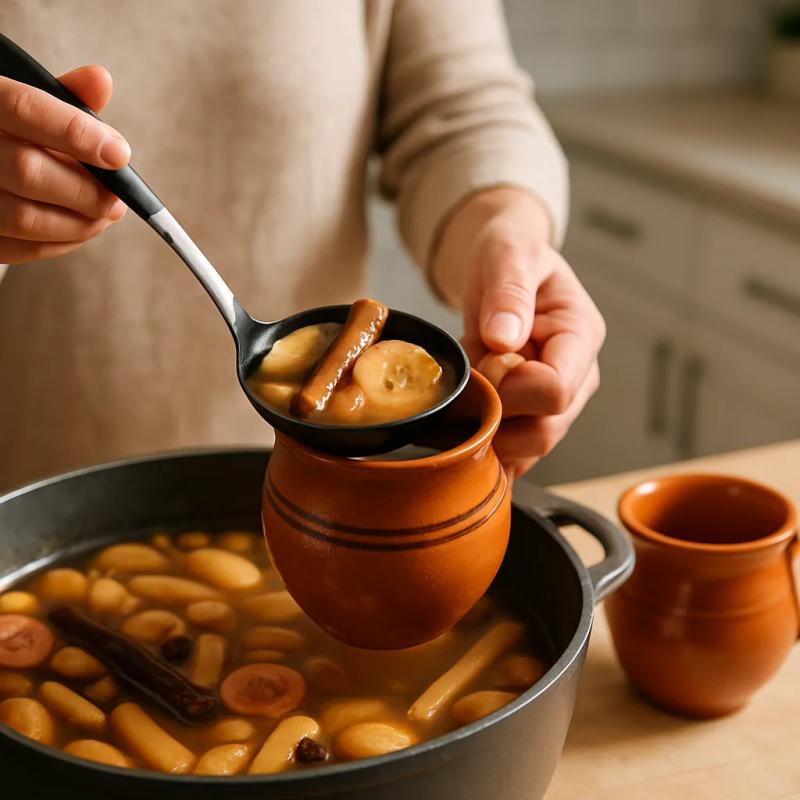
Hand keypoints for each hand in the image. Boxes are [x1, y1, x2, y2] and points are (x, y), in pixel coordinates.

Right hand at [0, 66, 128, 263]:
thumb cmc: (9, 131)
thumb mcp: (25, 103)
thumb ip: (63, 97)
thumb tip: (101, 80)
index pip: (24, 109)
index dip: (77, 133)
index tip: (120, 154)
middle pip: (28, 171)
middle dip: (86, 191)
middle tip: (118, 199)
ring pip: (26, 217)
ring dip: (80, 222)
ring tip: (107, 214)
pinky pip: (22, 248)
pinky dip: (63, 242)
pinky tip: (83, 228)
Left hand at [432, 187, 604, 478]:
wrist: (499, 266)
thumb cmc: (507, 253)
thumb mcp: (507, 253)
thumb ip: (508, 291)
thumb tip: (504, 338)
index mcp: (580, 335)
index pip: (556, 390)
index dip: (510, 388)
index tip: (482, 363)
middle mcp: (578, 375)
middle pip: (544, 430)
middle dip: (495, 416)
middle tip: (463, 383)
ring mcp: (558, 401)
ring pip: (528, 448)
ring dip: (486, 431)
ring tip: (463, 392)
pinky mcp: (533, 416)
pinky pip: (515, 452)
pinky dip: (486, 447)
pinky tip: (464, 425)